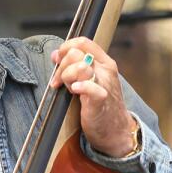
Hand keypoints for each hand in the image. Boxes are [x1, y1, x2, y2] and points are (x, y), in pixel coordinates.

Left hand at [49, 37, 137, 157]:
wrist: (116, 130)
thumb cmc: (100, 105)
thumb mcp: (89, 80)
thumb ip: (75, 66)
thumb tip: (55, 54)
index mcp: (104, 62)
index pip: (83, 42)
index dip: (66, 48)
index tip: (58, 60)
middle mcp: (106, 70)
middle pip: (76, 53)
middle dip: (62, 66)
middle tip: (60, 82)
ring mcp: (105, 83)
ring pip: (80, 65)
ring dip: (67, 77)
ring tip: (69, 89)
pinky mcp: (101, 99)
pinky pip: (89, 86)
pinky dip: (79, 86)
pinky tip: (75, 91)